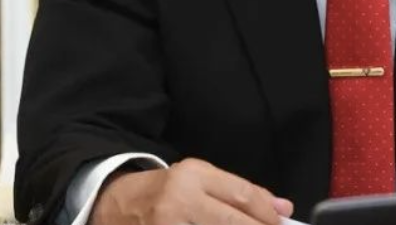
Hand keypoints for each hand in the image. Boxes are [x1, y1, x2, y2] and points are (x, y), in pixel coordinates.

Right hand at [89, 158, 293, 224]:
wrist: (113, 205)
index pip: (242, 195)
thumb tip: (282, 208)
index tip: (280, 224)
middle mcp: (179, 200)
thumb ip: (240, 192)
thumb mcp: (199, 180)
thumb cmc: (163, 194)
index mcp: (192, 175)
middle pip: (233, 222)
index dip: (267, 215)